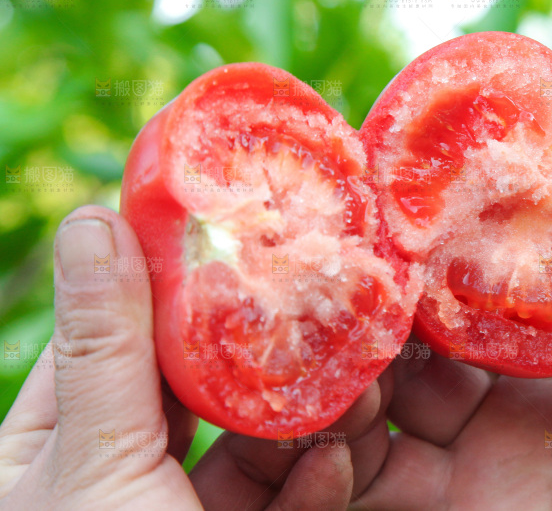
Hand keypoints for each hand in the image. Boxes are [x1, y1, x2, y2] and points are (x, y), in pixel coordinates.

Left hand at [0, 206, 382, 510]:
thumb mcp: (93, 466)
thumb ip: (107, 348)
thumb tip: (93, 217)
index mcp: (46, 449)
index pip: (111, 338)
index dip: (167, 282)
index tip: (235, 226)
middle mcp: (111, 476)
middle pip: (194, 388)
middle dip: (258, 353)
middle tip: (321, 301)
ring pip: (246, 447)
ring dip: (299, 421)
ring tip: (356, 384)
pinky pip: (277, 503)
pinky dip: (309, 486)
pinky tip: (337, 464)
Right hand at [351, 140, 551, 509]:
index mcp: (530, 351)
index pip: (442, 291)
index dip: (401, 249)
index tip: (364, 200)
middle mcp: (488, 409)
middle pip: (387, 352)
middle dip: (344, 308)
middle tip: (314, 265)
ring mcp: (468, 469)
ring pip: (360, 422)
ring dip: (324, 380)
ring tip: (306, 340)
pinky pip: (366, 499)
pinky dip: (326, 472)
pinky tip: (325, 432)